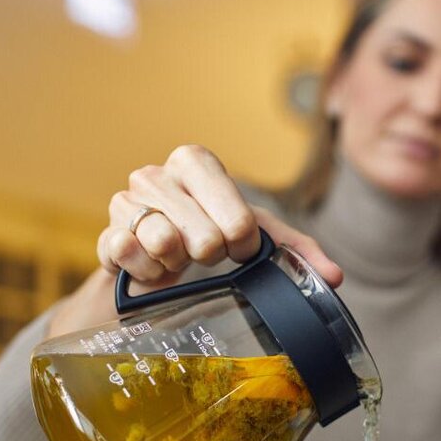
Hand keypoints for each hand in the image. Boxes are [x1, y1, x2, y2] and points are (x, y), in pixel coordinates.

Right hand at [98, 144, 341, 288]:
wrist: (152, 272)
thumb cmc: (207, 242)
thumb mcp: (253, 239)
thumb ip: (296, 251)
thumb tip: (334, 277)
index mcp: (197, 162)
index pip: (239, 220)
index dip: (243, 245)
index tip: (237, 248)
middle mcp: (158, 173)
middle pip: (204, 239)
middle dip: (209, 257)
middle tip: (201, 254)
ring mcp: (126, 200)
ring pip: (164, 244)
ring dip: (175, 264)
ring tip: (174, 259)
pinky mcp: (106, 233)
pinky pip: (129, 256)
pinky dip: (147, 273)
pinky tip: (150, 269)